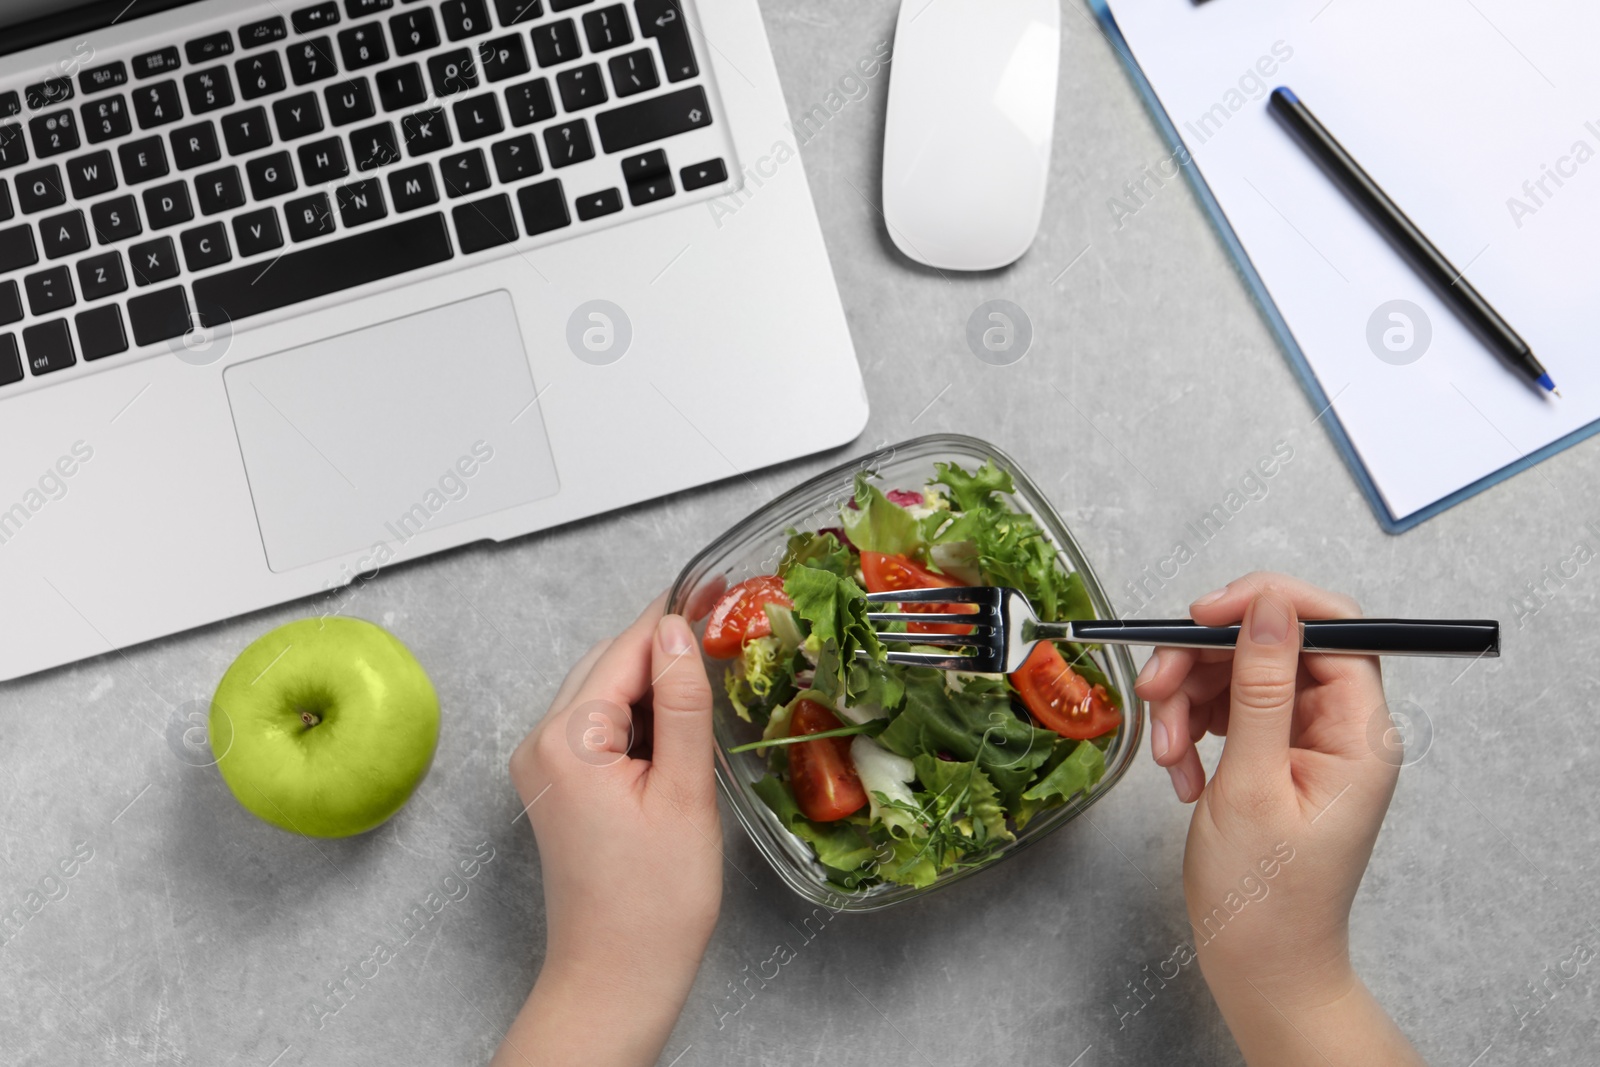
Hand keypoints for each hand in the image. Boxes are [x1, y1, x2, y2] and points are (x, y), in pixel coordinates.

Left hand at [493, 595, 721, 1066]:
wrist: (616, 979)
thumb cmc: (653, 904)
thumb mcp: (685, 794)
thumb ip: (683, 706)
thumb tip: (679, 632)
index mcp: (567, 741)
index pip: (625, 651)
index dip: (674, 616)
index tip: (720, 585)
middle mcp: (541, 744)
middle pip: (608, 664)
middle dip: (664, 642)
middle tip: (726, 620)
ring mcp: (544, 766)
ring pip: (603, 692)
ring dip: (654, 678)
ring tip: (713, 668)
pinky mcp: (559, 786)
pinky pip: (599, 726)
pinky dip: (639, 713)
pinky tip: (681, 718)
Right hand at [1134, 573, 1421, 1065]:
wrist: (1260, 968)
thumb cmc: (1266, 897)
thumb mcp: (1252, 783)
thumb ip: (1260, 687)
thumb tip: (1269, 608)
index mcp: (1360, 734)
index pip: (1332, 627)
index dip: (1267, 605)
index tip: (1202, 614)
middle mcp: (1341, 730)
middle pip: (1272, 648)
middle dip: (1205, 662)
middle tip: (1155, 687)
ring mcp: (1307, 744)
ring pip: (1240, 677)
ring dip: (1188, 702)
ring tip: (1165, 754)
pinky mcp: (1274, 758)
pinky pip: (1228, 713)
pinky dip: (1191, 730)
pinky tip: (1178, 771)